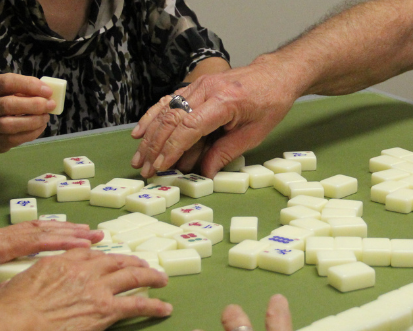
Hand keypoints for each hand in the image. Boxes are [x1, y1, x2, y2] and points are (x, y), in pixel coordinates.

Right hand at [0, 73, 55, 153]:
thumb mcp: (3, 90)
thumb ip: (22, 89)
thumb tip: (47, 93)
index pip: (6, 83)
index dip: (29, 85)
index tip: (48, 91)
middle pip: (8, 105)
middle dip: (34, 105)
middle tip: (51, 105)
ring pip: (10, 125)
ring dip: (34, 121)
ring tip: (46, 116)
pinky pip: (14, 139)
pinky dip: (32, 133)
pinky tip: (40, 126)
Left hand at [0, 219, 103, 304]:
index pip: (36, 241)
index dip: (63, 242)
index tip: (88, 241)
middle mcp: (0, 236)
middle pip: (42, 231)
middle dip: (71, 233)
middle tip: (97, 233)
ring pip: (35, 228)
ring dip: (61, 229)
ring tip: (83, 230)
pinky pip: (25, 231)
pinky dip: (44, 230)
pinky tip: (50, 233)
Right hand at [0, 249, 171, 330]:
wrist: (20, 323)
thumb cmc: (11, 308)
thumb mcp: (13, 284)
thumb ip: (22, 281)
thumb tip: (14, 286)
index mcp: (62, 262)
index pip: (89, 253)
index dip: (102, 254)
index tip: (110, 256)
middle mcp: (84, 271)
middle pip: (116, 261)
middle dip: (132, 262)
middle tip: (143, 265)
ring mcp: (98, 289)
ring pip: (132, 277)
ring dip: (151, 277)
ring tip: (162, 279)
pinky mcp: (106, 310)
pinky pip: (137, 305)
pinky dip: (154, 306)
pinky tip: (165, 308)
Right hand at [130, 60, 299, 177]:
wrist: (274, 74)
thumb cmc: (270, 103)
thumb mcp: (254, 134)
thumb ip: (226, 153)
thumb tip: (205, 174)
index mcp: (225, 101)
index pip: (190, 127)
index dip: (172, 149)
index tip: (161, 166)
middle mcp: (207, 89)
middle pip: (172, 119)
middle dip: (155, 147)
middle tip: (145, 169)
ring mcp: (199, 85)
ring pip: (165, 110)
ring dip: (149, 135)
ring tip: (138, 157)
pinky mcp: (195, 85)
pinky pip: (168, 101)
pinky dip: (152, 116)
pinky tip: (140, 131)